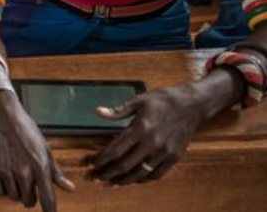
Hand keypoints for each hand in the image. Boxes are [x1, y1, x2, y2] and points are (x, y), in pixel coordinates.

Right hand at [0, 91, 74, 210]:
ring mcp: (6, 171)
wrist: (4, 117)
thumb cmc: (28, 133)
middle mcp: (23, 172)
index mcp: (40, 166)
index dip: (50, 211)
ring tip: (17, 175)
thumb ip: (56, 173)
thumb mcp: (46, 150)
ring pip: (14, 197)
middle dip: (31, 195)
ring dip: (17, 191)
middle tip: (29, 181)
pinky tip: (7, 175)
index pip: (47, 200)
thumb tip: (70, 189)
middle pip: (29, 202)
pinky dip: (4, 188)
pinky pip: (0, 192)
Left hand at [89, 82, 204, 185]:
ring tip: (111, 183)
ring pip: (141, 173)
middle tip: (96, 177)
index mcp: (140, 128)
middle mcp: (152, 143)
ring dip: (124, 180)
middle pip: (125, 165)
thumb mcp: (139, 100)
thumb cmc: (163, 100)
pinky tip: (134, 179)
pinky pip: (157, 174)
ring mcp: (165, 152)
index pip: (116, 149)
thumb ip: (118, 110)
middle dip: (108, 173)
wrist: (191, 104)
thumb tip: (98, 112)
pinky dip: (143, 179)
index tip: (91, 163)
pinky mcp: (174, 157)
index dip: (101, 159)